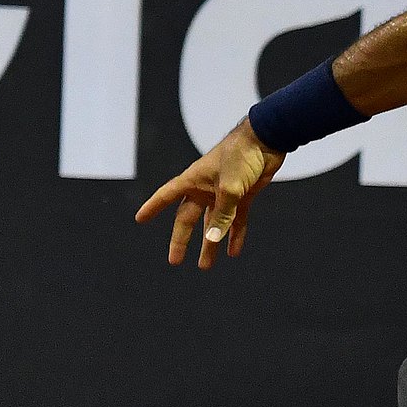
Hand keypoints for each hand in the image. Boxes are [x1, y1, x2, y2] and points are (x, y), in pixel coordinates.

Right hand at [135, 120, 284, 268]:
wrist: (267, 141)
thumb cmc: (242, 157)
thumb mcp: (230, 188)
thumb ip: (223, 214)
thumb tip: (212, 239)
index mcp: (193, 180)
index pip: (166, 195)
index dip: (153, 207)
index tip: (139, 219)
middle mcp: (205, 188)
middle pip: (189, 218)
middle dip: (182, 240)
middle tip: (175, 261)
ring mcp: (224, 193)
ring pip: (213, 223)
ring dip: (210, 244)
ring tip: (205, 266)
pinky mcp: (243, 195)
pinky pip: (236, 220)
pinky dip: (235, 235)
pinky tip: (232, 252)